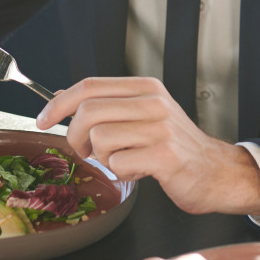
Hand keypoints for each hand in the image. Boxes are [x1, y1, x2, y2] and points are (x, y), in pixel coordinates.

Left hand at [37, 77, 259, 218]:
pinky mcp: (165, 156)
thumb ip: (107, 106)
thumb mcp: (142, 115)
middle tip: (85, 151)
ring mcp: (160, 129)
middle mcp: (153, 103)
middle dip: (75, 137)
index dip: (58, 103)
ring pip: (100, 139)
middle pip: (89, 111)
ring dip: (103, 158)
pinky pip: (119, 164)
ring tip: (124, 160)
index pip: (89, 86)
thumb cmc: (175, 147)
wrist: (216, 171)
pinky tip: (140, 171)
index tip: (43, 119)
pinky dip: (122, 173)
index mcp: (145, 88)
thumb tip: (63, 99)